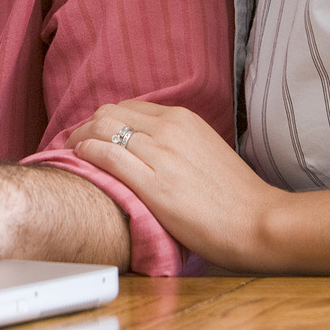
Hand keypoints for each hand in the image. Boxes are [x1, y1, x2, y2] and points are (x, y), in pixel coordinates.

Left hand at [67, 100, 285, 270]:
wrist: (258, 221)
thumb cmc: (233, 195)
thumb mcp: (204, 148)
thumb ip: (176, 141)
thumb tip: (147, 144)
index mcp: (182, 118)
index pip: (127, 107)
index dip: (104, 121)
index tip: (93, 136)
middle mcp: (169, 129)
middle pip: (109, 112)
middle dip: (86, 126)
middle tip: (75, 145)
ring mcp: (161, 154)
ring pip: (102, 129)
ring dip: (79, 139)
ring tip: (71, 154)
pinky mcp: (154, 184)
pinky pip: (108, 156)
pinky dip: (87, 154)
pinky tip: (80, 161)